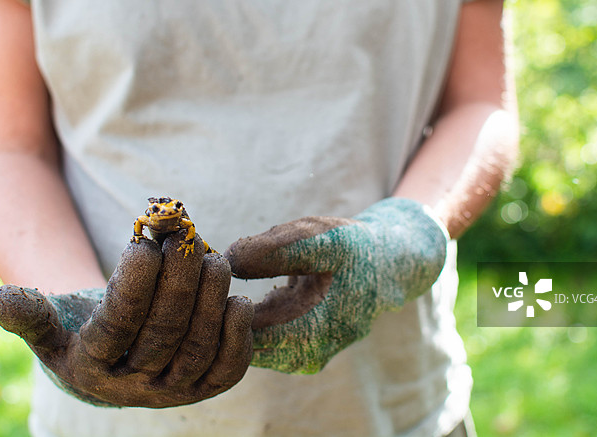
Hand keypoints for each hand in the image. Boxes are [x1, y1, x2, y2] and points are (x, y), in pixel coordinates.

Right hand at [0, 232, 253, 406]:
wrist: (114, 360)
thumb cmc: (81, 327)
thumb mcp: (49, 323)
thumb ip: (29, 313)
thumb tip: (1, 299)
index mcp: (91, 368)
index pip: (118, 323)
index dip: (134, 282)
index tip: (145, 243)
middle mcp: (134, 387)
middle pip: (165, 331)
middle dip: (179, 279)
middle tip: (187, 238)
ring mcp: (173, 391)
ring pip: (198, 346)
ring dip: (210, 298)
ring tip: (214, 258)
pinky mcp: (206, 388)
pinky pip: (228, 367)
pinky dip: (237, 334)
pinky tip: (237, 300)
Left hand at [225, 197, 446, 373]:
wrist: (389, 264)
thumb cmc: (354, 248)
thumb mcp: (319, 238)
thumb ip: (274, 249)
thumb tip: (227, 260)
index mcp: (307, 336)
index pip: (237, 335)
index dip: (217, 304)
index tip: (208, 271)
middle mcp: (302, 358)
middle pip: (237, 345)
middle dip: (218, 310)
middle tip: (207, 271)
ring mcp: (300, 358)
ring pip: (244, 343)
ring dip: (229, 313)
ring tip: (221, 275)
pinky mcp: (296, 349)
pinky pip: (256, 337)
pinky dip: (243, 314)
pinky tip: (240, 283)